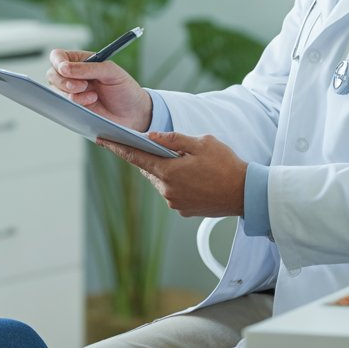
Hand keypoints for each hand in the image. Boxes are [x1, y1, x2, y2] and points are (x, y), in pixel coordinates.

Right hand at [47, 48, 152, 130]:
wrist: (133, 114)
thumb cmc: (124, 89)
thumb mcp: (111, 72)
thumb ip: (88, 68)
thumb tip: (64, 68)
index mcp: (81, 61)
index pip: (58, 56)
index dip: (58, 61)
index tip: (65, 69)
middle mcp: (74, 75)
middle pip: (52, 74)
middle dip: (64, 81)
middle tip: (82, 86)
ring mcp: (72, 92)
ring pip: (56, 91)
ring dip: (73, 94)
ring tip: (93, 96)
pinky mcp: (73, 107)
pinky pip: (63, 105)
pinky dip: (76, 104)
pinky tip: (91, 103)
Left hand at [98, 132, 246, 217]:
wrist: (246, 193)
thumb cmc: (226, 165)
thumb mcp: (201, 143)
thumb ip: (173, 139)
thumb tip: (150, 137)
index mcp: (169, 172)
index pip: (136, 157)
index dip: (118, 147)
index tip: (102, 140)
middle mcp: (167, 190)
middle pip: (148, 170)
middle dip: (149, 157)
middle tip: (153, 145)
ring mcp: (175, 202)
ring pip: (160, 181)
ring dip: (165, 170)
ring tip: (183, 161)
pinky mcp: (183, 210)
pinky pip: (171, 192)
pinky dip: (175, 182)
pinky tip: (191, 176)